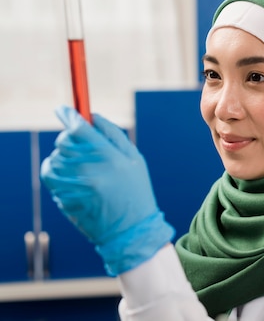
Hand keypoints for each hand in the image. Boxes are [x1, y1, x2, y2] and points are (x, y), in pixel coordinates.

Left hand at [40, 105, 174, 275]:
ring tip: (80, 164)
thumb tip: (92, 116)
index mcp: (110, 157)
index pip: (80, 128)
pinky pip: (50, 174)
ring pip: (55, 157)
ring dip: (63, 155)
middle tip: (79, 142)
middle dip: (69, 137)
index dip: (69, 115)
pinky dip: (56, 169)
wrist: (130, 231)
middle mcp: (89, 170)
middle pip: (65, 141)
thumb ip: (113, 135)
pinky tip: (70, 175)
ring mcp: (74, 185)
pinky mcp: (63, 197)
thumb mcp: (134, 159)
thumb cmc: (135, 191)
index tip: (63, 109)